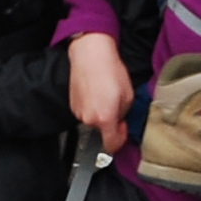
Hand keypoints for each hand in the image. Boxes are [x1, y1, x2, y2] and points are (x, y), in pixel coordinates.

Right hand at [68, 31, 131, 150]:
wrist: (90, 55)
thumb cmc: (110, 70)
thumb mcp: (128, 95)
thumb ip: (124, 114)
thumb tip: (120, 121)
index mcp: (105, 119)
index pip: (112, 145)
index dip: (121, 140)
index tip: (124, 129)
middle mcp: (89, 119)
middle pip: (102, 132)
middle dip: (111, 122)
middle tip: (116, 104)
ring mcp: (79, 112)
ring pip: (94, 121)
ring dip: (101, 113)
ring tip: (105, 94)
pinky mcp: (73, 105)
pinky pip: (86, 112)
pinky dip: (92, 106)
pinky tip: (96, 92)